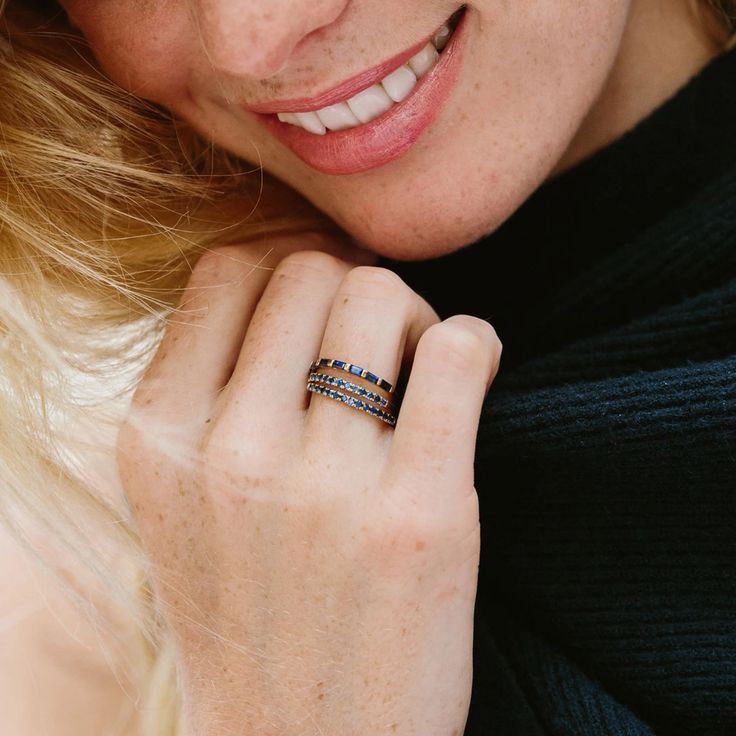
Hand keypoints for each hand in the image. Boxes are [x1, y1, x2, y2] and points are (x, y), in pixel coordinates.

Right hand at [116, 236, 502, 735]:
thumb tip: (296, 277)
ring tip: (422, 364)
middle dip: (355, 286)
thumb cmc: (249, 612)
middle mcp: (228, 453)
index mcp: (156, 437)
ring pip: (380, 295)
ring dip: (414, 313)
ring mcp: (323, 487)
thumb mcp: (183, 497)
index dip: (285, 264)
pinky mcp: (420, 517)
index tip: (322, 302)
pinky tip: (471, 370)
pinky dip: (474, 342)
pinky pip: (458, 352)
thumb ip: (211, 387)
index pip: (228, 270)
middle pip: (311, 271)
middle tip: (380, 338)